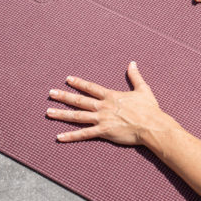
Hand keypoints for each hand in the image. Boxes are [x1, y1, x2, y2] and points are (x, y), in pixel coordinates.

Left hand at [47, 62, 172, 145]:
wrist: (152, 125)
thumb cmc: (149, 109)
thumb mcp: (143, 89)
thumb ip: (135, 76)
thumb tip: (133, 63)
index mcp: (111, 96)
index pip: (90, 88)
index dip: (78, 83)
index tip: (67, 79)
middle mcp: (103, 106)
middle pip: (79, 100)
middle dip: (64, 96)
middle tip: (51, 93)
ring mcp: (102, 119)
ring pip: (77, 116)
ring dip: (62, 114)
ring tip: (48, 112)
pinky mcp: (103, 132)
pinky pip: (84, 135)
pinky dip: (71, 136)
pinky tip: (59, 137)